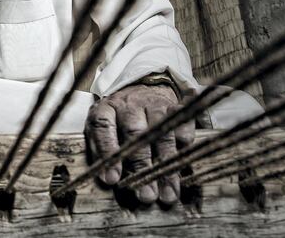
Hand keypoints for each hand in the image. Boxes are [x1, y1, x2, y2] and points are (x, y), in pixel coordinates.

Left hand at [84, 83, 193, 203]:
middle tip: (146, 196)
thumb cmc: (118, 118)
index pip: (103, 128)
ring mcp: (154, 105)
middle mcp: (130, 105)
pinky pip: (182, 130)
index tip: (112, 180)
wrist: (142, 89)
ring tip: (168, 194)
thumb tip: (107, 179)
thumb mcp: (100, 128)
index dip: (107, 153)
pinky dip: (183, 151)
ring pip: (162, 136)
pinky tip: (182, 171)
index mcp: (106, 109)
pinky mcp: (175, 108)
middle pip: (135, 134)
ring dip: (166, 167)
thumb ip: (100, 151)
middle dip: (141, 167)